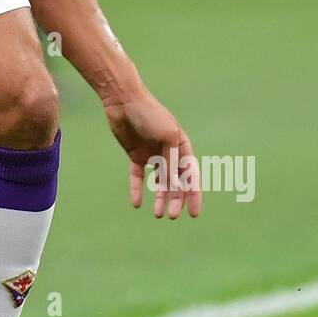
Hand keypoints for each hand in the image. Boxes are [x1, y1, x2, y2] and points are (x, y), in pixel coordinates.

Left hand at [103, 87, 200, 219]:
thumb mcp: (166, 136)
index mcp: (182, 146)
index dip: (194, 194)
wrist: (123, 100)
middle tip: (172, 216)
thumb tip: (174, 183)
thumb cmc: (149, 114)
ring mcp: (152, 153)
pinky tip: (137, 203)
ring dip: (160, 198)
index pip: (191, 175)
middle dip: (176, 200)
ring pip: (159, 182)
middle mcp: (169, 151)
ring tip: (158, 215)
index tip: (194, 213)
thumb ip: (171, 159)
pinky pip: (137, 175)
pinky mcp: (135, 154)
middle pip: (175, 182)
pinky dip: (138, 189)